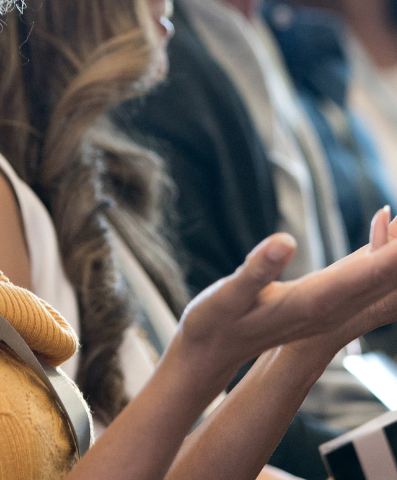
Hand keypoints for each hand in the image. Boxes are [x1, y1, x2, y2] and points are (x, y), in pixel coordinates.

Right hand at [174, 207, 396, 381]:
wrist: (210, 351)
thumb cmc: (214, 321)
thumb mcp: (228, 295)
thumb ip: (257, 269)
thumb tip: (285, 241)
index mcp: (313, 301)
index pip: (370, 273)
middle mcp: (330, 308)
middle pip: (386, 278)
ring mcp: (329, 309)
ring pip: (378, 281)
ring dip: (395, 254)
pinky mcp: (323, 305)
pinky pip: (362, 280)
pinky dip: (378, 258)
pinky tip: (381, 238)